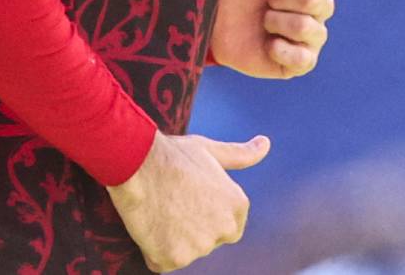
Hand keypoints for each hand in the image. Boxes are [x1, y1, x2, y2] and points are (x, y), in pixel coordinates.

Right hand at [106, 130, 269, 271]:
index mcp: (237, 206)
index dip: (206, 216)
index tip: (189, 202)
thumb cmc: (173, 155)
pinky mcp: (173, 259)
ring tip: (158, 210)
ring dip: (170, 239)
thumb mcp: (211, 151)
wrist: (139, 163)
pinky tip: (148, 223)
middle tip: (171, 204)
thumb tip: (265, 144)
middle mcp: (224, 229)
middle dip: (190, 230)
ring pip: (183, 251)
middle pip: (206, 241)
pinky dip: (152, 249)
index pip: (229, 227)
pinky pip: (161, 261)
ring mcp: (199, 247)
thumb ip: (241, 155)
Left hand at [209, 0, 343, 78]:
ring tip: (259, 20)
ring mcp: (306, 35)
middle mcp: (313, 4)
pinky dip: (282, 49)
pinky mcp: (294, 63)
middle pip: (321, 0)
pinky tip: (264, 42)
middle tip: (261, 0)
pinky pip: (304, 59)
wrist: (200, 18)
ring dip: (278, 22)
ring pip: (313, 30)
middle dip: (283, 0)